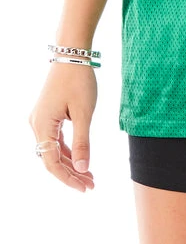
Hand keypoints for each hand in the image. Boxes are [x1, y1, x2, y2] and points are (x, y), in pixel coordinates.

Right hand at [29, 61, 96, 192]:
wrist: (71, 55)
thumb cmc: (79, 81)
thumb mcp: (84, 113)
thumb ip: (83, 142)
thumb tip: (83, 169)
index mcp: (42, 125)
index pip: (52, 162)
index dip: (68, 178)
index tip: (85, 188)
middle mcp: (36, 125)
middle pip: (51, 158)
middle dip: (71, 173)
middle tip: (91, 185)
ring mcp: (40, 120)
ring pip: (54, 150)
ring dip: (71, 163)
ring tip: (89, 176)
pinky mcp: (47, 115)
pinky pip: (55, 139)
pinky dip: (68, 150)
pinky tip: (82, 159)